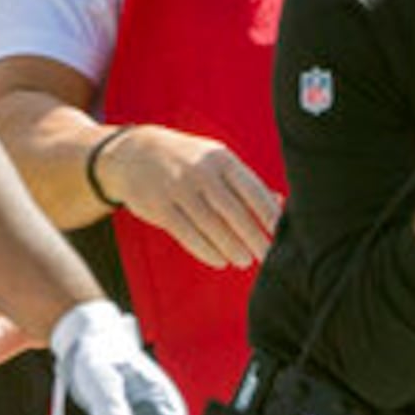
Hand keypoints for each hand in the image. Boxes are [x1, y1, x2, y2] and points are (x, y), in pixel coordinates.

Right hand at [101, 124, 278, 268]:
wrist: (133, 153)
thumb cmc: (187, 161)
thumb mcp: (215, 161)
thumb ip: (245, 183)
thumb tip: (281, 203)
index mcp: (221, 159)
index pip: (252, 189)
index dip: (269, 214)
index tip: (282, 234)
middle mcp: (201, 172)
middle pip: (234, 211)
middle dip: (254, 236)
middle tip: (268, 256)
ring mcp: (178, 189)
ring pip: (211, 226)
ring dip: (232, 247)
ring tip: (245, 261)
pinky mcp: (159, 207)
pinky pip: (187, 234)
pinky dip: (206, 251)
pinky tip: (220, 261)